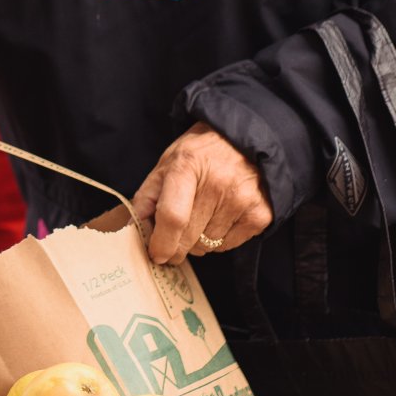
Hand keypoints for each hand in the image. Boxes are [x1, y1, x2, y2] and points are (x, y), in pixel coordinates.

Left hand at [131, 124, 271, 264]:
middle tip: (173, 241)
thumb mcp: (167, 163)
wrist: (243, 141)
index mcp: (187, 166)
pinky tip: (220, 218)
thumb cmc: (199, 155)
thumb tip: (134, 228)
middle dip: (175, 247)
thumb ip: (147, 196)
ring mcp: (242, 199)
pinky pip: (228, 246)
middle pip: (189, 237)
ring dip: (198, 242)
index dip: (162, 243)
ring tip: (202, 216)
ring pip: (207, 245)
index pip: (173, 217)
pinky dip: (218, 240)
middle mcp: (218, 182)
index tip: (156, 255)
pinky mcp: (260, 214)